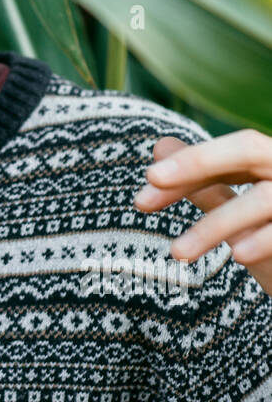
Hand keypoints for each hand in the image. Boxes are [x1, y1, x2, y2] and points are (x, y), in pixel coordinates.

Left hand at [133, 128, 271, 296]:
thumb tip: (159, 147)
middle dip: (199, 163)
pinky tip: (237, 254)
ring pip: (263, 198)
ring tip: (178, 252)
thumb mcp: (241, 216)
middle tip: (150, 180)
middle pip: (249, 149)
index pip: (228, 152)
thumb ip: (206, 185)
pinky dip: (265, 239)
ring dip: (218, 223)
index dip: (186, 166)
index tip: (143, 190)